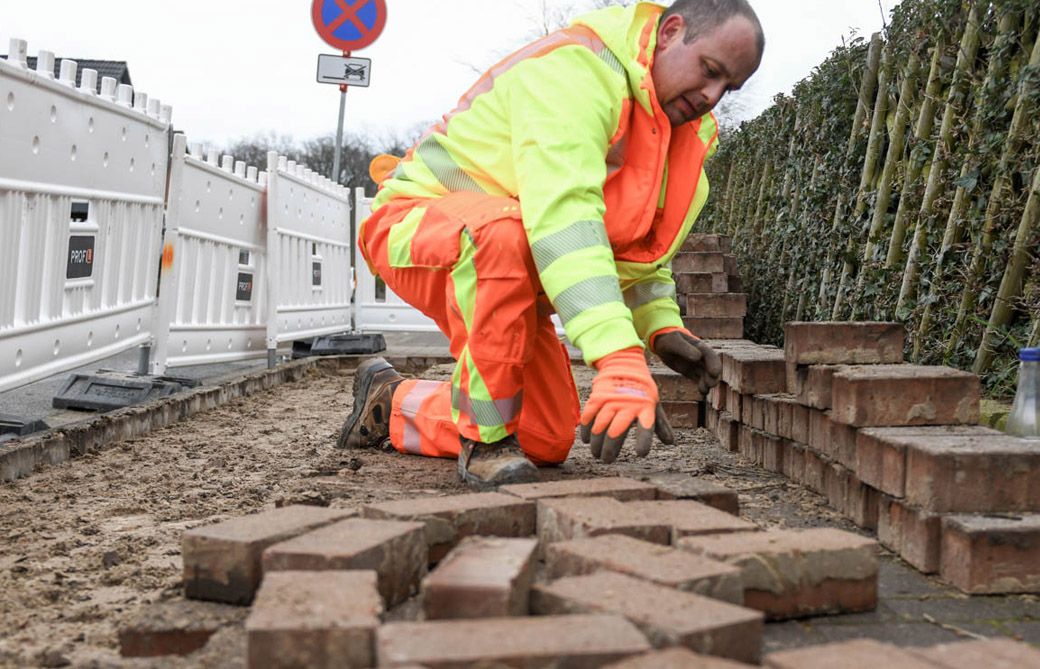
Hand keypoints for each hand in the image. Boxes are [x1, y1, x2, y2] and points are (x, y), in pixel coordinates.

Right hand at [579, 347, 674, 462]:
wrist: (625, 365)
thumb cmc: (642, 390)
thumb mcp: (653, 404)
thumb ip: (660, 425)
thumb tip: (671, 443)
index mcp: (645, 407)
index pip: (647, 426)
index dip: (643, 440)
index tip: (641, 453)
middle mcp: (628, 404)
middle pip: (617, 431)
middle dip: (610, 448)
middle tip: (607, 460)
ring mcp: (611, 400)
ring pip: (601, 426)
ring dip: (597, 442)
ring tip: (596, 453)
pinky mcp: (597, 397)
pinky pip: (589, 416)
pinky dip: (586, 429)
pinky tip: (586, 440)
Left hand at [652, 328, 721, 394]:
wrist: (663, 344)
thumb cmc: (668, 340)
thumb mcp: (674, 342)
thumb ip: (685, 349)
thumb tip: (698, 357)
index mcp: (700, 346)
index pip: (710, 355)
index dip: (714, 364)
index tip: (714, 373)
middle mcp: (702, 356)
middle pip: (711, 367)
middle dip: (713, 376)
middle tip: (710, 385)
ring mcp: (697, 365)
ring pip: (707, 375)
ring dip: (708, 383)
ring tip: (704, 390)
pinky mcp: (692, 373)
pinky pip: (699, 380)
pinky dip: (702, 386)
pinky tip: (702, 392)